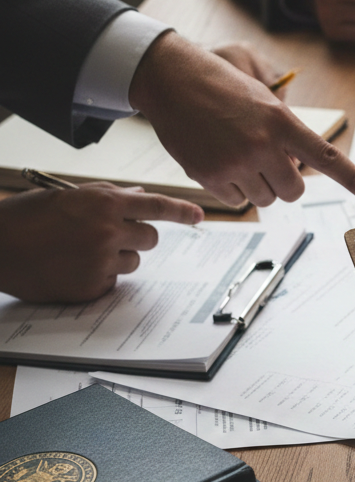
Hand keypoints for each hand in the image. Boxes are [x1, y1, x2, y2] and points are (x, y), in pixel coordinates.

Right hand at [0, 184, 201, 302]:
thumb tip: (141, 195)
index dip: (182, 212)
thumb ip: (111, 196)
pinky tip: (70, 268)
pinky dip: (98, 277)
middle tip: (108, 236)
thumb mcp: (70, 196)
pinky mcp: (92, 286)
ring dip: (117, 258)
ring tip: (80, 252)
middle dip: (136, 237)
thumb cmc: (28, 216)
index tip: (200, 216)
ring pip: (133, 262)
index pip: (158, 206)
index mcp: (106, 203)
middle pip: (150, 238)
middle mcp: (109, 231)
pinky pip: (112, 282)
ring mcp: (102, 261)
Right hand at [128, 31, 354, 207]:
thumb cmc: (224, 89)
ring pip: (265, 200)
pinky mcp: (209, 176)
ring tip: (237, 153)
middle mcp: (262, 145)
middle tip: (266, 160)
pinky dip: (231, 189)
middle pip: (294, 192)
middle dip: (284, 183)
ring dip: (257, 186)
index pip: (327, 157)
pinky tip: (218, 160)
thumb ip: (286, 136)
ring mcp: (235, 162)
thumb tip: (297, 174)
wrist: (173, 79)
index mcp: (283, 122)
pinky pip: (237, 201)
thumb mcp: (265, 102)